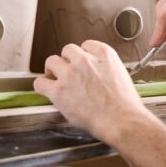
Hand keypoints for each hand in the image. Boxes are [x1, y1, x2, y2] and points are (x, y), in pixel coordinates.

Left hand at [32, 40, 150, 143]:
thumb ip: (105, 68)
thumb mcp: (120, 74)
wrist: (122, 121)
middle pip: (67, 51)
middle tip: (69, 74)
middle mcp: (85, 60)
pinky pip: (40, 82)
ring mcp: (70, 74)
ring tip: (57, 81)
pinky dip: (43, 86)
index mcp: (103, 54)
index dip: (82, 57)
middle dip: (68, 62)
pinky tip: (48, 92)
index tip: (82, 65)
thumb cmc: (125, 105)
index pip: (85, 45)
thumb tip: (95, 74)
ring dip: (54, 71)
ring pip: (51, 61)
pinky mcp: (59, 91)